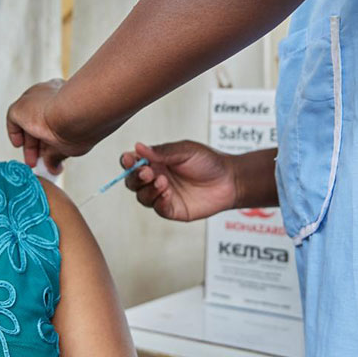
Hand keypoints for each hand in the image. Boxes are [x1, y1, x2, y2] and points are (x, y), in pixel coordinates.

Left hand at [6, 79, 91, 173]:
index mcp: (68, 99)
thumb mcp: (72, 143)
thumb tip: (54, 167)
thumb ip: (59, 153)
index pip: (56, 119)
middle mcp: (52, 96)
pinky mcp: (21, 106)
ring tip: (31, 161)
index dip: (52, 139)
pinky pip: (14, 119)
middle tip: (39, 160)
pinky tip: (18, 144)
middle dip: (39, 145)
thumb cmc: (81, 124)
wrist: (76, 113)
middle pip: (41, 121)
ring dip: (29, 144)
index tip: (51, 152)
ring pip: (29, 122)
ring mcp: (36, 100)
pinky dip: (15, 133)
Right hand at [122, 141, 237, 221]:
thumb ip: (162, 151)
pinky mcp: (172, 209)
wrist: (230, 180)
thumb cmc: (208, 162)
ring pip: (142, 196)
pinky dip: (158, 201)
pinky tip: (167, 194)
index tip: (129, 159)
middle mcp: (155, 178)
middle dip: (135, 177)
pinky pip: (157, 208)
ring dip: (148, 189)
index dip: (127, 161)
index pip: (132, 162)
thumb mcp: (185, 150)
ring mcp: (163, 195)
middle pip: (132, 181)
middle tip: (148, 172)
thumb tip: (138, 147)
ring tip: (164, 182)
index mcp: (155, 161)